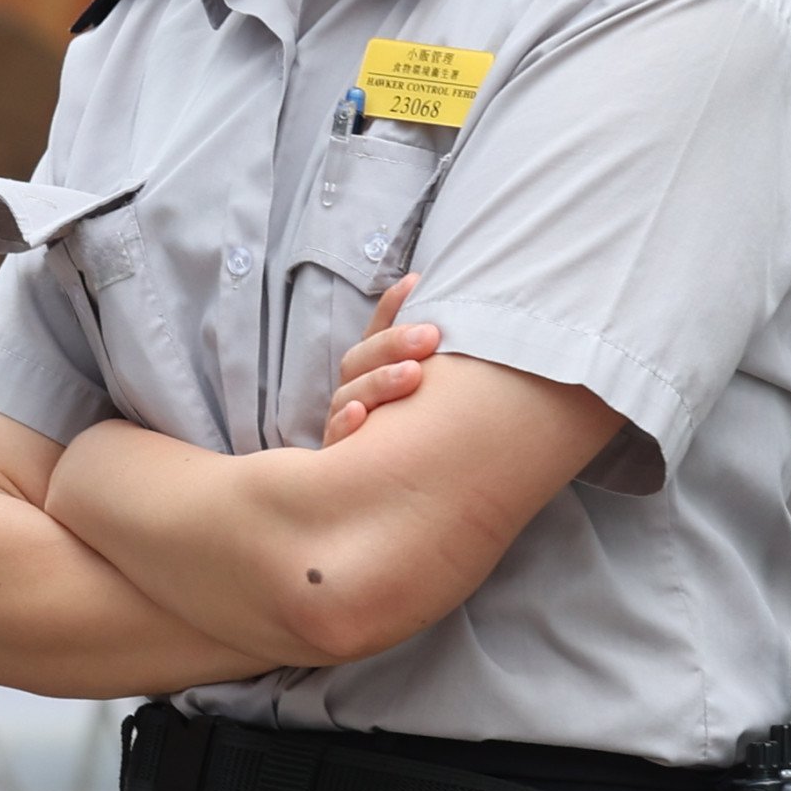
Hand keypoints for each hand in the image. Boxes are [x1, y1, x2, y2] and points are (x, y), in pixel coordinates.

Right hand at [324, 274, 439, 446]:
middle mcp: (352, 396)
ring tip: (412, 374)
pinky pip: (337, 440)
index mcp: (369, 375)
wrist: (383, 507)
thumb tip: (453, 312)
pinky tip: (359, 416)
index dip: (392, 308)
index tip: (415, 283)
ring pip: (350, 395)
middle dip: (394, 344)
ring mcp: (342, 428)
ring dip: (380, 381)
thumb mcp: (416, 397)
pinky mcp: (338, 462)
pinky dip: (346, 426)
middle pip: (362, 360)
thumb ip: (426, 362)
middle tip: (430, 336)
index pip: (375, 334)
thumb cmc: (407, 443)